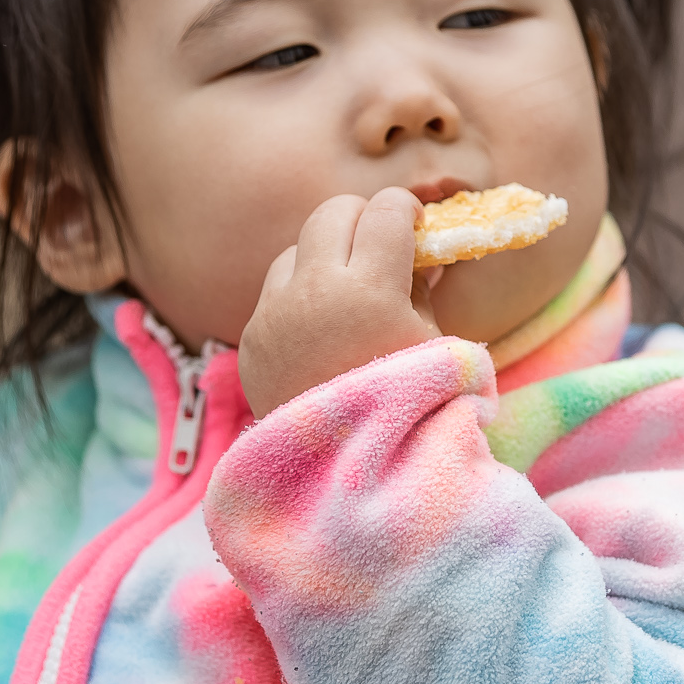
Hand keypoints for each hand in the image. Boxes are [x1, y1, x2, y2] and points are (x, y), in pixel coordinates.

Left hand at [239, 187, 440, 416]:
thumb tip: (420, 254)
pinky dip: (299, 296)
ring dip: (325, 255)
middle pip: (332, 212)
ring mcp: (275, 314)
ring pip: (296, 248)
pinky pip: (275, 292)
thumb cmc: (406, 407)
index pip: (385, 211)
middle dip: (362, 218)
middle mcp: (315, 291)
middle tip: (381, 245)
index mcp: (370, 290)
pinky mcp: (252, 338)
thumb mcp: (432, 345)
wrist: (344, 472)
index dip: (405, 211)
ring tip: (348, 292)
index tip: (415, 226)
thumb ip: (423, 288)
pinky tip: (320, 330)